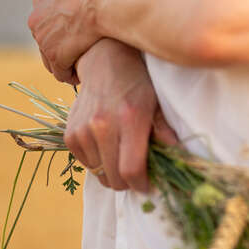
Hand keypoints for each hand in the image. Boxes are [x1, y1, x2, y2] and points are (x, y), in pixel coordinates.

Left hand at [29, 0, 105, 83]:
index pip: (46, 15)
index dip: (61, 24)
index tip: (76, 29)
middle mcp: (36, 17)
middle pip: (45, 37)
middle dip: (61, 44)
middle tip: (80, 49)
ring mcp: (43, 38)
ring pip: (51, 57)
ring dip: (65, 61)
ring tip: (81, 65)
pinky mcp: (55, 55)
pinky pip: (61, 72)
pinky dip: (71, 75)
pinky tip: (83, 74)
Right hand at [64, 39, 178, 191]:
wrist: (104, 63)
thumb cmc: (137, 84)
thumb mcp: (156, 104)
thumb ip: (164, 132)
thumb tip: (179, 158)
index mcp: (129, 119)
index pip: (131, 169)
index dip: (142, 184)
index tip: (149, 184)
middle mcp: (102, 126)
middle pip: (114, 178)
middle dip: (129, 182)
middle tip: (138, 171)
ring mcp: (82, 130)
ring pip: (100, 174)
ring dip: (112, 172)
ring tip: (122, 154)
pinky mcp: (70, 135)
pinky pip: (86, 165)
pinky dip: (98, 163)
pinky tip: (107, 145)